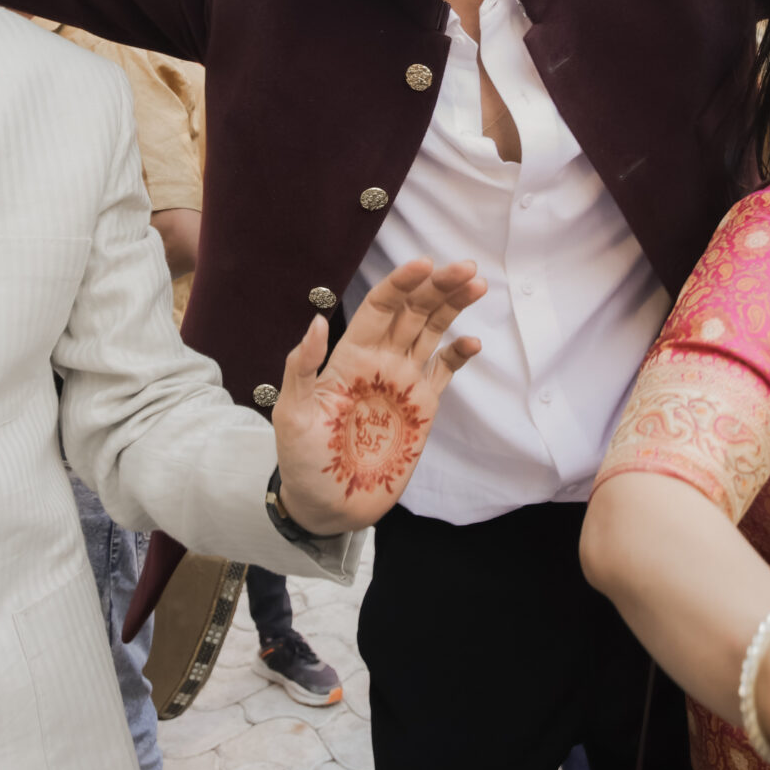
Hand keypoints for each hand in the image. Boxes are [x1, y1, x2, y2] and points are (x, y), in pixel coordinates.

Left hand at [269, 257, 483, 534]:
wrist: (327, 505)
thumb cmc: (303, 459)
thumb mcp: (293, 412)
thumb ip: (303, 366)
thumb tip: (317, 320)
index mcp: (349, 357)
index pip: (380, 308)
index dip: (401, 284)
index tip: (423, 264)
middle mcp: (380, 361)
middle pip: (413, 312)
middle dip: (438, 286)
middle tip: (465, 266)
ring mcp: (403, 382)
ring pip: (432, 332)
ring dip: (454, 306)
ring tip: (477, 283)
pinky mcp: (422, 407)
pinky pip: (444, 372)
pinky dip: (459, 355)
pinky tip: (473, 342)